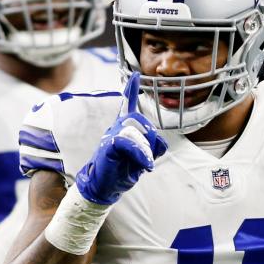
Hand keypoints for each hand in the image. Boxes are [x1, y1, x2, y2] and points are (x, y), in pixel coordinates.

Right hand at [75, 72, 166, 204]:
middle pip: (142, 122)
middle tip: (147, 158)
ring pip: (137, 132)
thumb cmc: (121, 172)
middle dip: (151, 140)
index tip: (135, 76)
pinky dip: (140, 154)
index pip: (129, 106)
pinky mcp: (109, 145)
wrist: (103, 187)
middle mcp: (117, 128)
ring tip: (143, 164)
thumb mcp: (142, 158)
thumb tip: (160, 141)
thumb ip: (152, 147)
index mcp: (123, 129)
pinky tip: (146, 164)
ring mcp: (112, 135)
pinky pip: (128, 142)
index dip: (131, 90)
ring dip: (145, 151)